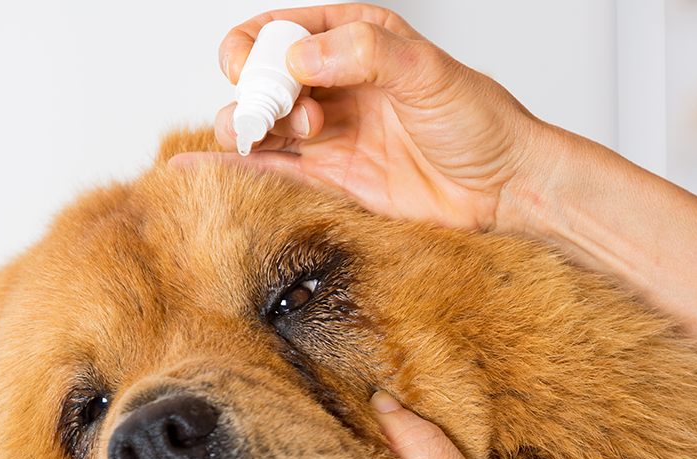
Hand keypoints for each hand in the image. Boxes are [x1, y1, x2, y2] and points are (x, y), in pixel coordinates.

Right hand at [190, 4, 551, 232]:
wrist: (505, 188)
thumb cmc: (480, 123)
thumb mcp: (429, 73)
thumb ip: (366, 54)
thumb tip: (299, 58)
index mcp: (356, 39)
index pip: (282, 31)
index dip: (259, 48)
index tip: (265, 74)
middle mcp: (336, 82)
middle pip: (261, 78)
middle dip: (256, 93)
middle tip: (285, 115)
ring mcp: (329, 130)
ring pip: (260, 122)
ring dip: (247, 128)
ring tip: (273, 140)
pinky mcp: (330, 177)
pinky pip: (271, 169)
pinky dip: (232, 169)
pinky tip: (191, 169)